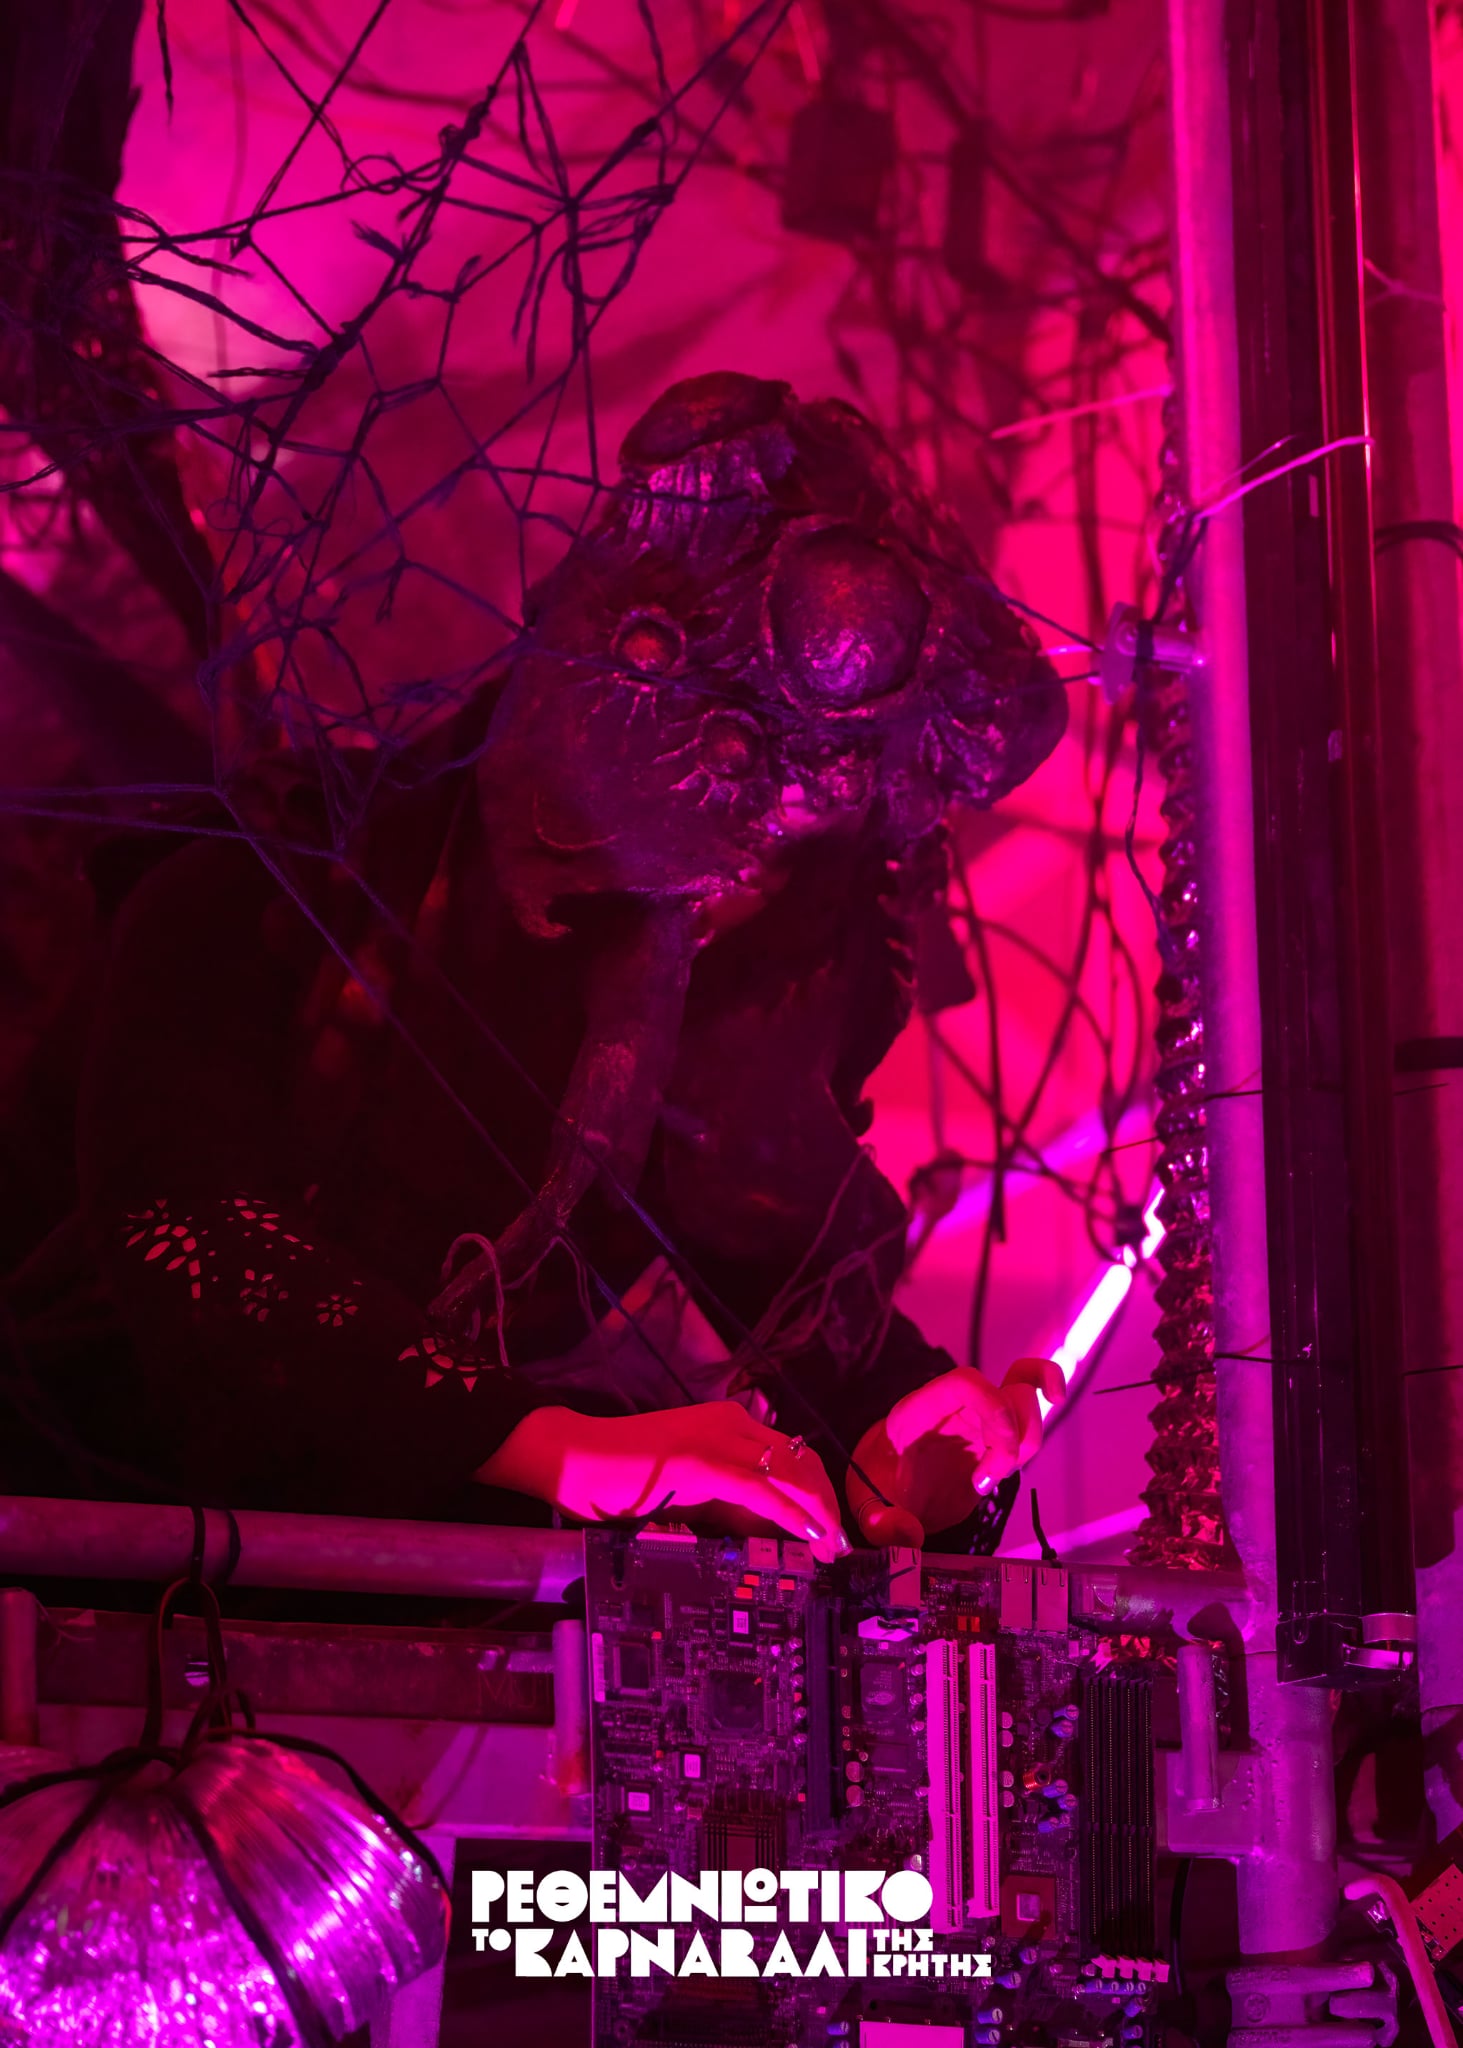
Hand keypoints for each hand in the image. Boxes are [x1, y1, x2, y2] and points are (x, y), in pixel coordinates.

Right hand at [478, 1402, 850, 1562]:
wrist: (571, 1458)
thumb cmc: (620, 1477)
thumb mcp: (689, 1487)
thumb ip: (727, 1501)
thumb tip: (769, 1531)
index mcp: (728, 1422)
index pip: (793, 1455)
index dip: (818, 1494)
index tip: (830, 1531)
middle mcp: (730, 1422)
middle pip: (802, 1462)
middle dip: (826, 1506)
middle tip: (837, 1547)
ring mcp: (716, 1437)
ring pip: (790, 1473)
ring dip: (817, 1514)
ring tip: (829, 1550)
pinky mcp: (700, 1461)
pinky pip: (761, 1489)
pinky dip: (791, 1515)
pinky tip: (809, 1536)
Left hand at [845, 1357, 1065, 1546]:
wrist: (885, 1486)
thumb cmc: (874, 1486)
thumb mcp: (867, 1508)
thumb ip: (881, 1524)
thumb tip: (909, 1535)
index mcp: (918, 1412)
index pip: (966, 1383)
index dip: (993, 1411)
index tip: (987, 1471)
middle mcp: (952, 1406)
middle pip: (1007, 1390)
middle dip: (1014, 1440)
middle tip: (985, 1484)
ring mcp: (975, 1416)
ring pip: (1024, 1400)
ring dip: (1025, 1443)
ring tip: (986, 1483)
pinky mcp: (992, 1434)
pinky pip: (1026, 1409)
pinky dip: (1039, 1410)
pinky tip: (1053, 1403)